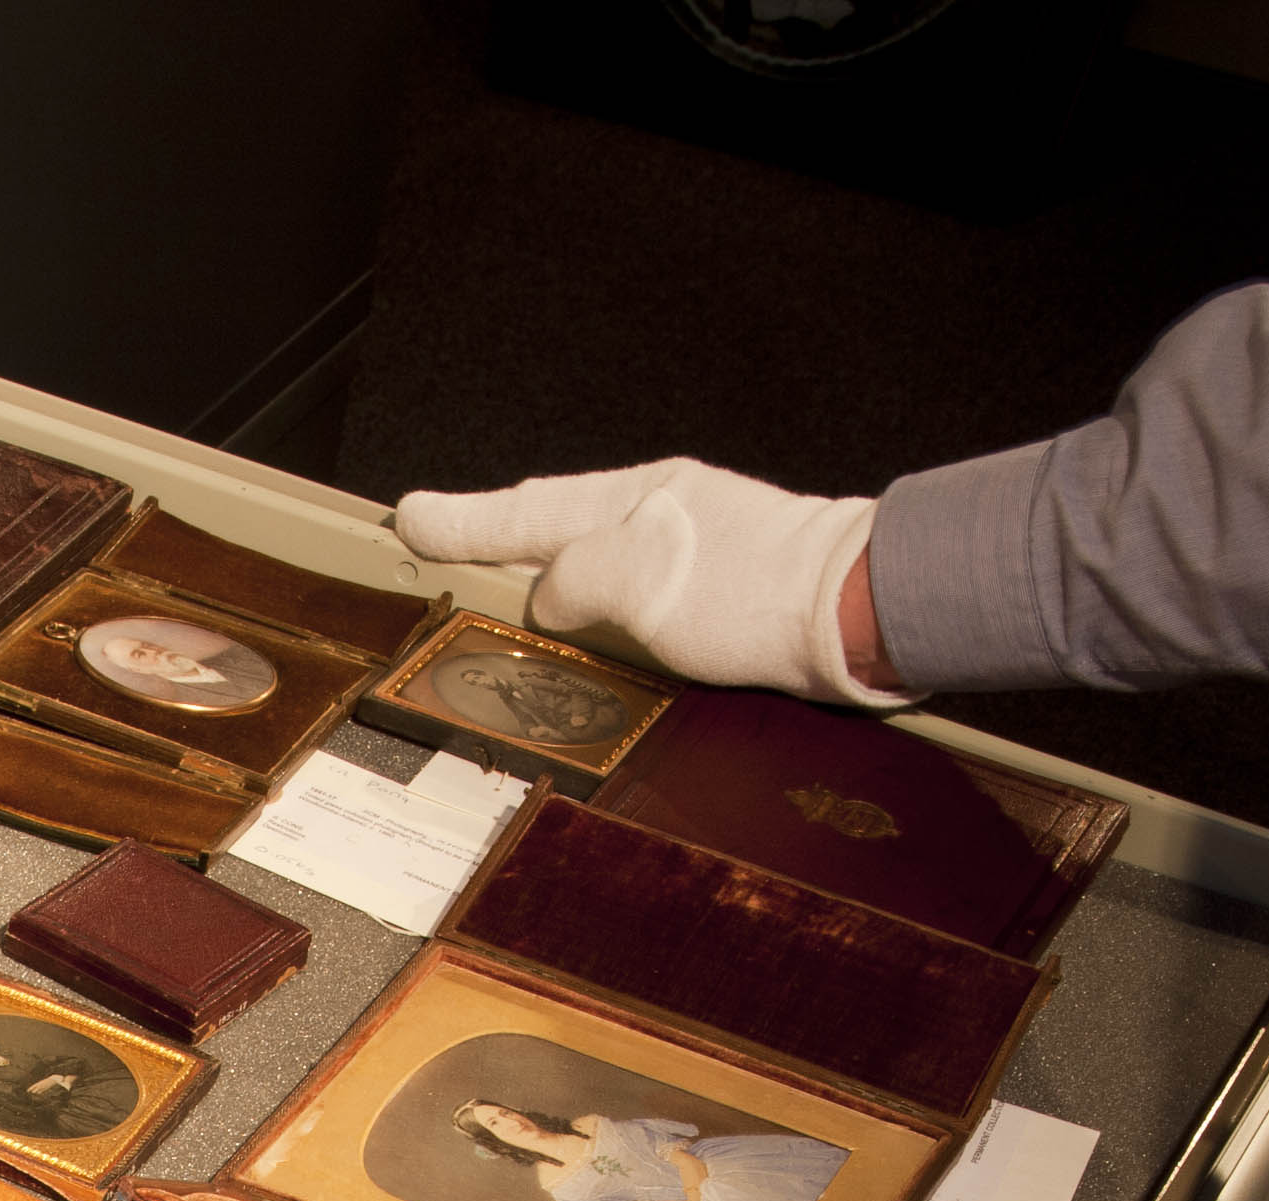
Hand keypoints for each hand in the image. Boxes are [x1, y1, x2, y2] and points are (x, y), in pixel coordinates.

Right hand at [386, 457, 910, 706]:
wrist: (863, 616)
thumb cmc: (759, 592)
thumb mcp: (638, 579)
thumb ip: (573, 579)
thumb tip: (546, 598)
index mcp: (635, 500)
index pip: (525, 511)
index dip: (460, 523)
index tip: (406, 519)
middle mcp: (661, 520)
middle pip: (556, 528)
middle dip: (493, 537)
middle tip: (436, 540)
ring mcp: (694, 556)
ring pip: (596, 565)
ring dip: (544, 576)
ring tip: (496, 591)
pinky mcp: (724, 599)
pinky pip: (634, 600)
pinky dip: (596, 611)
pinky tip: (594, 633)